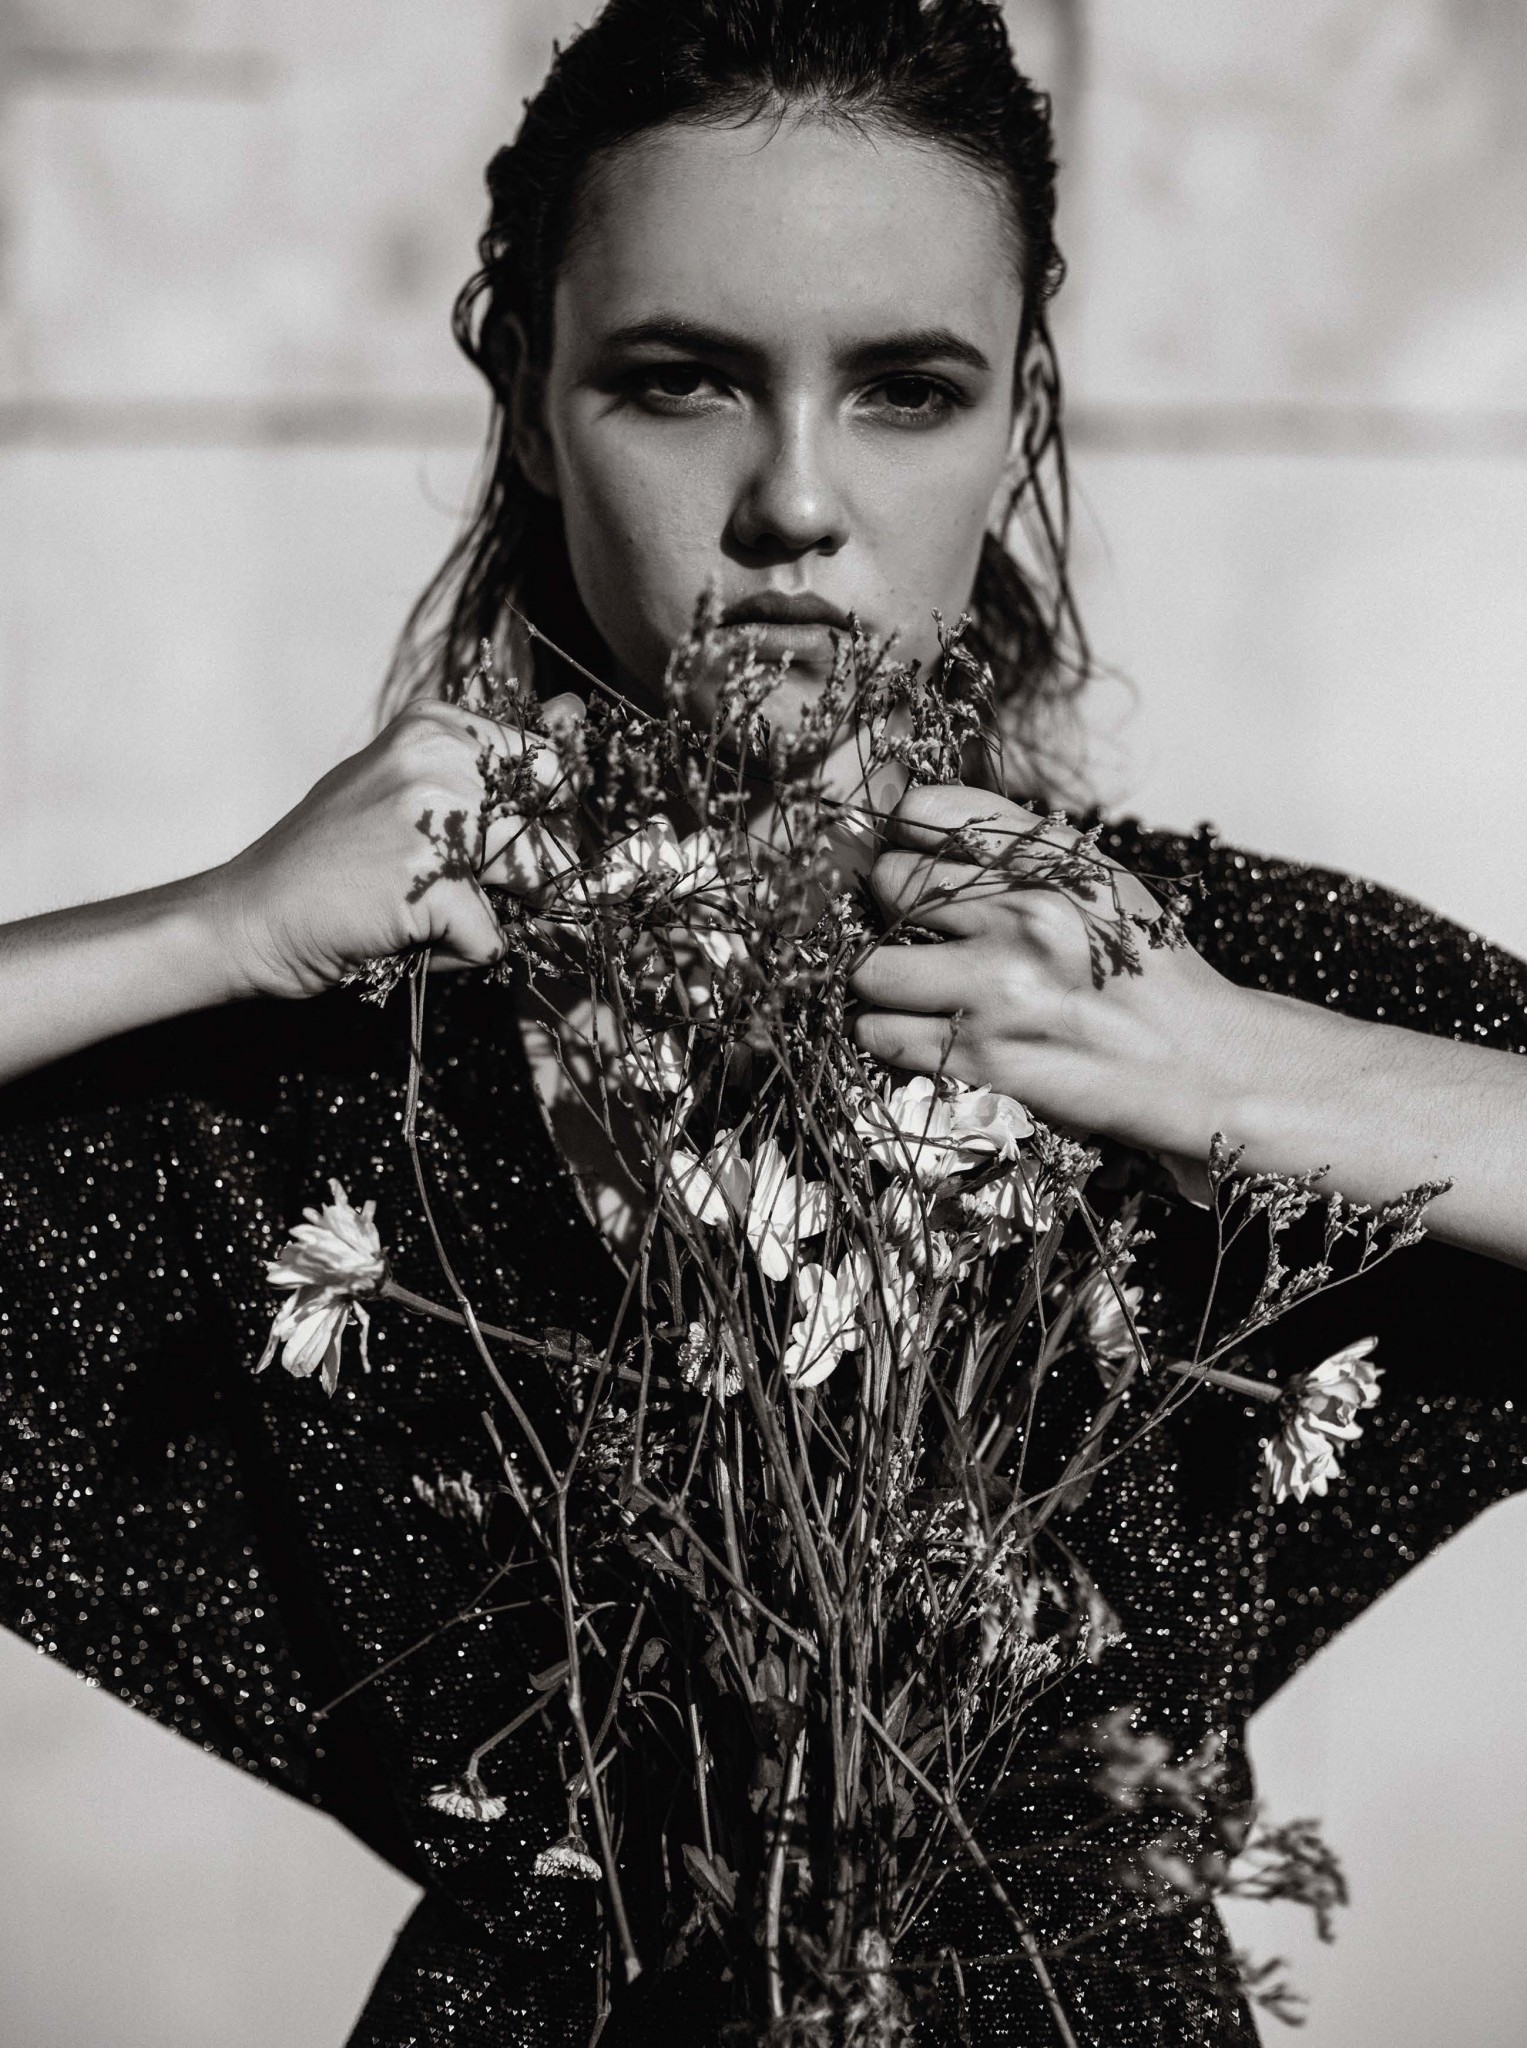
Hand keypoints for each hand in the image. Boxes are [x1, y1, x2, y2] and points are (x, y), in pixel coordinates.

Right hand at [201, 694, 584, 1001]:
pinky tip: (403, 934)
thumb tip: (575, 713)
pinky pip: (494, 939)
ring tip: (422, 907)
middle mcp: (438, 757)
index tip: (503, 845)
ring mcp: (434, 817)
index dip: (543, 820)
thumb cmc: (335, 862)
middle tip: (455, 888)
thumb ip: (490, 762)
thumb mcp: (409, 788)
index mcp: (436, 726)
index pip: (548, 765)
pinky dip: (457, 955)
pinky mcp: (430, 882)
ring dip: (491, 914)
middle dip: (531, 874)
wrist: (250, 915)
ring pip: (535, 882)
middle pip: (552, 827)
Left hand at [847, 784, 1264, 1161]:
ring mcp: (1000, 990)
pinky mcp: (986, 1058)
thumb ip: (1016, 849)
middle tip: (917, 928)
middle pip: (890, 884)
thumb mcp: (1098, 882)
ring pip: (872, 968)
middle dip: (891, 905)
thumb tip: (914, 824)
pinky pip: (884, 1034)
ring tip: (905, 985)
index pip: (928, 813)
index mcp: (1054, 861)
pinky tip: (916, 1029)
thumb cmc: (1145, 970)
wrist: (1201, 1060)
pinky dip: (887, 1033)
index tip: (906, 851)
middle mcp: (1025, 916)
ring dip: (879, 979)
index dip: (902, 834)